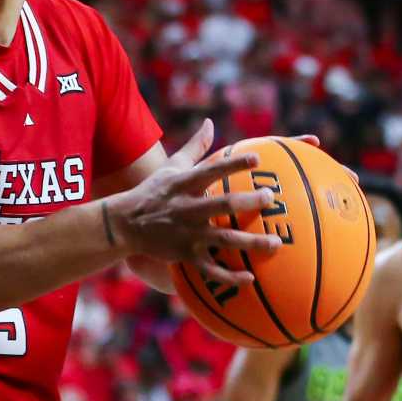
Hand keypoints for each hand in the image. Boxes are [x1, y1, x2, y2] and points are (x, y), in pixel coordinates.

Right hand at [105, 120, 283, 285]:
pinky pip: (210, 269)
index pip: (211, 171)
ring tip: (276, 243)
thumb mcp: (171, 167)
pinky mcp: (185, 255)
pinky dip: (228, 276)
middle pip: (221, 205)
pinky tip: (250, 278)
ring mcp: (187, 233)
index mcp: (184, 185)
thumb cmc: (154, 192)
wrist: (125, 224)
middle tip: (270, 198)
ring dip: (250, 243)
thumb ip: (195, 147)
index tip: (257, 159)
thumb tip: (210, 123)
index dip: (233, 164)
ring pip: (223, 239)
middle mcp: (187, 208)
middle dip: (247, 202)